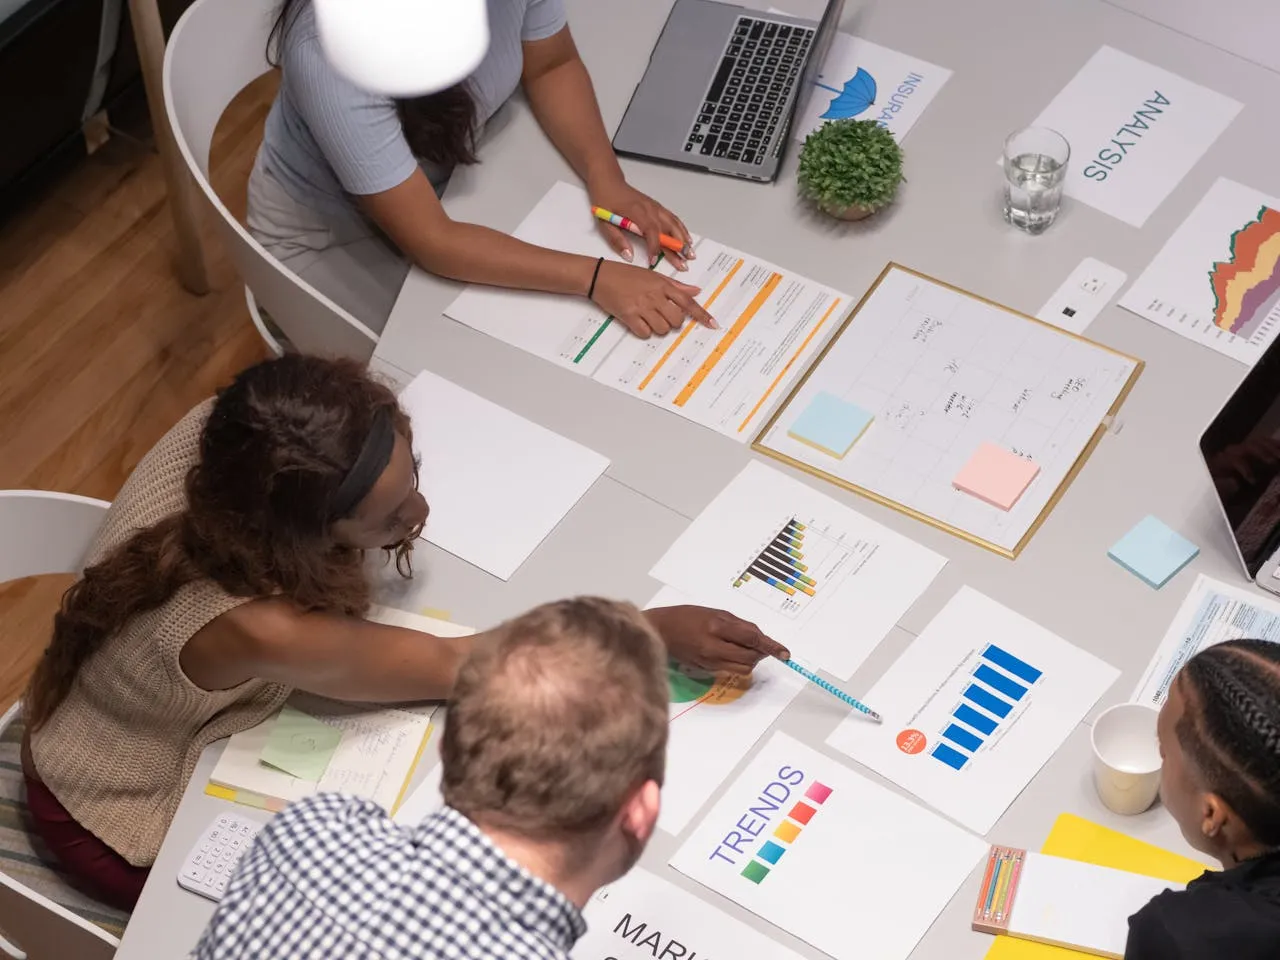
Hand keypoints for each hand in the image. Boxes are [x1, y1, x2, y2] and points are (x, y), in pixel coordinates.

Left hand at [589, 177, 694, 270]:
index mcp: (636, 212)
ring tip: (690, 254)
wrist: (609, 182)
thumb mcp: (604, 222)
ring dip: (683, 239)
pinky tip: (687, 239)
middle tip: (684, 262)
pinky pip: (672, 218)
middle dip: (677, 247)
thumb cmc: (605, 200)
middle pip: (667, 229)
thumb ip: (616, 240)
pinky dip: (681, 229)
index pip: (650, 230)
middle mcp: (649, 208)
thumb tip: (629, 256)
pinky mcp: (657, 207)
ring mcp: (655, 207)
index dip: (654, 247)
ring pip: (673, 224)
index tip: (654, 261)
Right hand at [591, 260, 716, 337]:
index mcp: (662, 285)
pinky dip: (644, 332)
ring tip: (648, 318)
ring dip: (658, 328)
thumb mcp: (652, 275)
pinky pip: (645, 333)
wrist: (599, 276)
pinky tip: (638, 322)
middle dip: (673, 322)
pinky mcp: (629, 316)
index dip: (702, 315)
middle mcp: (655, 296)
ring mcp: (642, 306)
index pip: (688, 302)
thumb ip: (675, 285)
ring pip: (662, 329)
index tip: (713, 324)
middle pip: (676, 320)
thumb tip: (696, 290)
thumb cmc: (625, 275)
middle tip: (663, 316)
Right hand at [644, 605, 788, 674]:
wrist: (660, 631)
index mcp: (717, 627)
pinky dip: (737, 663)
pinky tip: (731, 652)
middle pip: (750, 658)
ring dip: (750, 660)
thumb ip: (739, 625)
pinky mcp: (706, 671)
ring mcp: (710, 662)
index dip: (771, 646)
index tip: (785, 653)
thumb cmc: (686, 616)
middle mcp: (714, 648)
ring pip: (743, 668)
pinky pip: (731, 670)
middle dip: (760, 653)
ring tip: (744, 648)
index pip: (752, 639)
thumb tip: (760, 638)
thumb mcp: (715, 613)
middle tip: (760, 645)